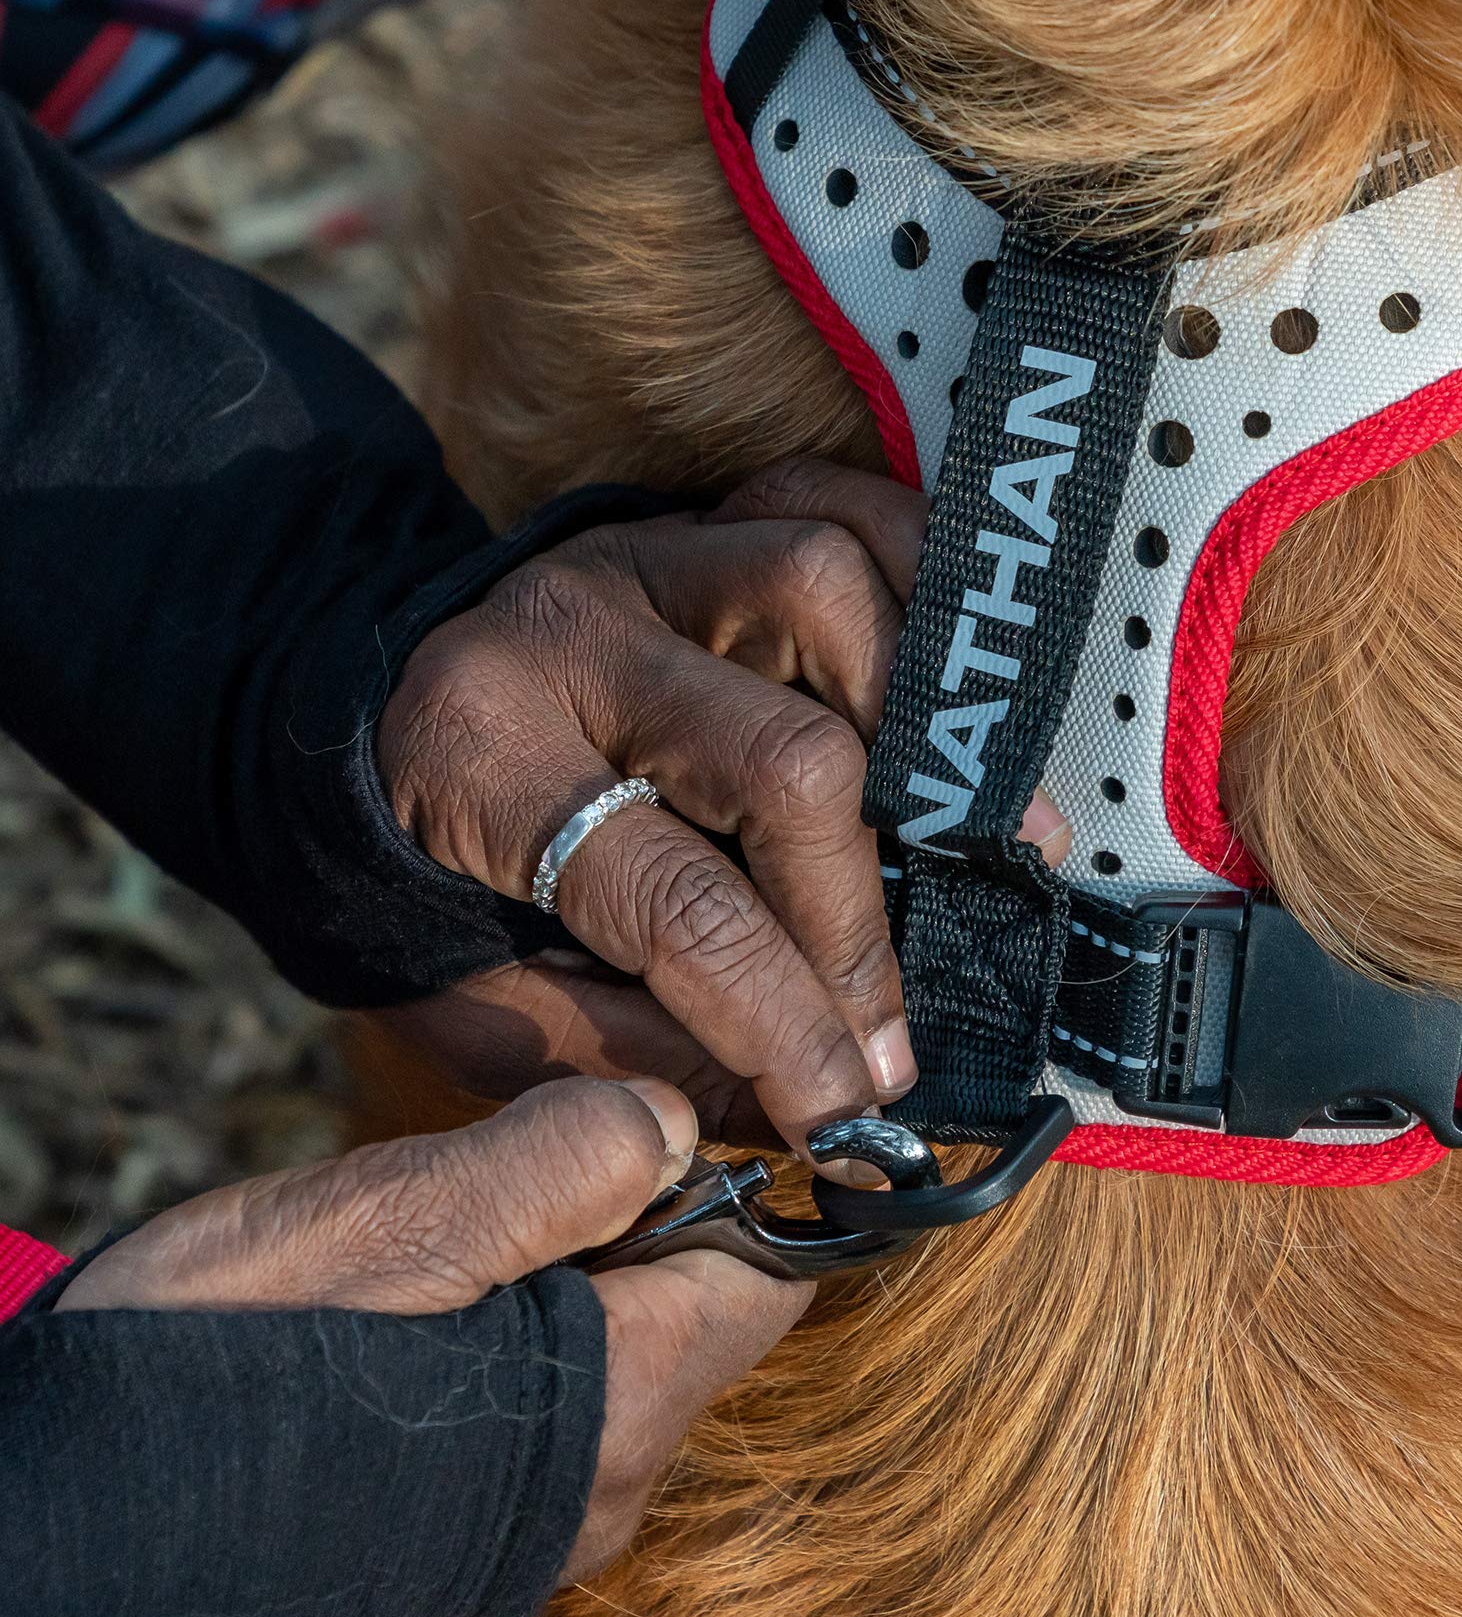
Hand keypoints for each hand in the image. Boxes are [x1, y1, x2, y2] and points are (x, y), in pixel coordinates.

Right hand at [56, 1076, 805, 1581]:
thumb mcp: (396, 1219)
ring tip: (460, 1215)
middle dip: (642, 1213)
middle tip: (528, 1151)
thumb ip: (559, 1164)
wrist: (72, 1514)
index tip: (682, 1110)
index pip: (768, 1278)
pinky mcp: (480, 1525)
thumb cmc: (222, 1362)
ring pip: (624, 1345)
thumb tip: (674, 1118)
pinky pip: (557, 1398)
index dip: (751, 1180)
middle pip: (697, 1309)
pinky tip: (428, 1291)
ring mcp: (544, 1517)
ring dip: (572, 1263)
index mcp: (614, 1406)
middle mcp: (604, 1484)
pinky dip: (525, 1325)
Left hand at [377, 460, 1067, 1150]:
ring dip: (913, 729)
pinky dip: (923, 587)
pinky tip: (947, 692)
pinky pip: (848, 510)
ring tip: (942, 847)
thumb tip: (808, 1103)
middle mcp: (568, 631)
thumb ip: (631, 1051)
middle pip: (788, 761)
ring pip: (830, 592)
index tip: (848, 1106)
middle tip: (884, 1030)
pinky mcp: (705, 519)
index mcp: (479, 755)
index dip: (784, 1019)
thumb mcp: (477, 993)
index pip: (677, 902)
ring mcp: (647, 555)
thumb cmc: (421, 872)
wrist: (360, 711)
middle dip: (857, 921)